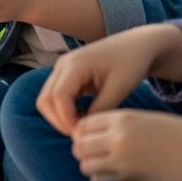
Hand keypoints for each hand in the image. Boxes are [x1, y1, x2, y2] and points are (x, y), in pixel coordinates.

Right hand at [36, 24, 181, 134]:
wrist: (136, 45)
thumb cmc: (131, 63)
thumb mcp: (119, 88)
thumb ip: (101, 109)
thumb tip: (84, 129)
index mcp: (75, 64)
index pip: (57, 96)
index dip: (65, 119)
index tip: (81, 134)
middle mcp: (62, 65)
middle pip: (45, 99)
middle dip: (58, 120)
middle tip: (79, 135)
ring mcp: (62, 69)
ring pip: (47, 99)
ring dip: (59, 116)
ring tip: (81, 127)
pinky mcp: (66, 75)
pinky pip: (55, 96)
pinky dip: (63, 110)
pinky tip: (81, 117)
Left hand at [70, 110, 181, 180]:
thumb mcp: (147, 119)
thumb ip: (119, 124)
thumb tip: (92, 134)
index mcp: (123, 118)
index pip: (84, 124)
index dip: (84, 131)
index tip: (92, 136)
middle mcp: (119, 138)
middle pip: (79, 145)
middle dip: (83, 149)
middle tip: (95, 152)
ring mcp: (124, 161)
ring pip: (86, 164)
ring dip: (91, 165)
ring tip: (106, 164)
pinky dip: (102, 179)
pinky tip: (116, 175)